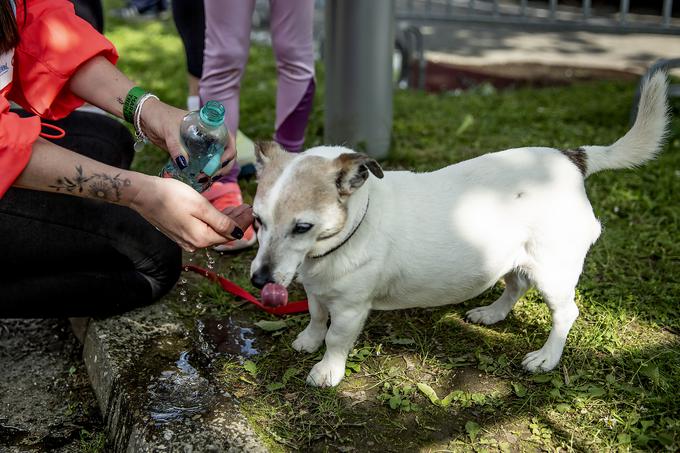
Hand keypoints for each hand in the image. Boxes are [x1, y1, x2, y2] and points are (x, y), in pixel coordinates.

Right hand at [128, 175, 247, 251]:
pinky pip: (204, 229)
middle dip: (237, 221)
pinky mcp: (181, 233)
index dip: (243, 223)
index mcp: (202, 238)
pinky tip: (220, 213)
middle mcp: (195, 244)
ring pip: (214, 232)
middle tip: (247, 207)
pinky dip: (215, 221)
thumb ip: (220, 221)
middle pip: (223, 234)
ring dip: (227, 221)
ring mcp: (186, 240)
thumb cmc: (171, 196)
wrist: (143, 195)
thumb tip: (238, 233)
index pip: (230, 234)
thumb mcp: (200, 206)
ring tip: (238, 208)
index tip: (252, 210)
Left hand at [140, 99, 236, 178]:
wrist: (146, 118)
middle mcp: (209, 135)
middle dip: (223, 167)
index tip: (219, 163)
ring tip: (204, 180)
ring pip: (217, 161)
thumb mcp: (169, 131)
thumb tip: (184, 164)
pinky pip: (204, 164)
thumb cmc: (160, 117)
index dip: (229, 153)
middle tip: (211, 176)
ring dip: (215, 172)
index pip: (228, 139)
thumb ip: (176, 147)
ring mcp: (202, 145)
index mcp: (209, 125)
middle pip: (227, 153)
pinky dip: (205, 173)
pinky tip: (200, 181)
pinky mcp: (192, 153)